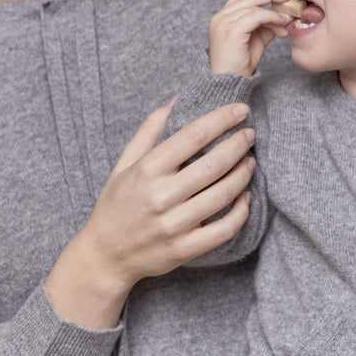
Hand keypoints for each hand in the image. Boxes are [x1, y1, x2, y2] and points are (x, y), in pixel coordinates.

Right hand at [45, 101, 256, 327]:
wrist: (105, 255)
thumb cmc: (117, 203)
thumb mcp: (125, 162)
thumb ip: (150, 129)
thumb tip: (177, 99)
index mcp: (147, 169)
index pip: (192, 136)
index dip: (221, 119)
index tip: (240, 109)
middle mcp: (160, 196)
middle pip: (212, 164)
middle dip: (237, 145)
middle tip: (250, 134)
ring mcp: (173, 225)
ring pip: (222, 195)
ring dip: (243, 175)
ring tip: (250, 161)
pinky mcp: (183, 249)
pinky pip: (223, 230)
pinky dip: (241, 212)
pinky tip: (246, 197)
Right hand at [208, 0, 291, 75]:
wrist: (228, 83)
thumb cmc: (240, 64)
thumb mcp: (256, 39)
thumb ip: (266, 25)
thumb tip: (284, 16)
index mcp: (223, 16)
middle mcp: (220, 17)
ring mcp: (224, 22)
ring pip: (254, 5)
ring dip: (274, 8)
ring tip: (288, 16)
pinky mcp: (231, 31)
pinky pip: (256, 16)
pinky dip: (271, 17)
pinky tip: (281, 23)